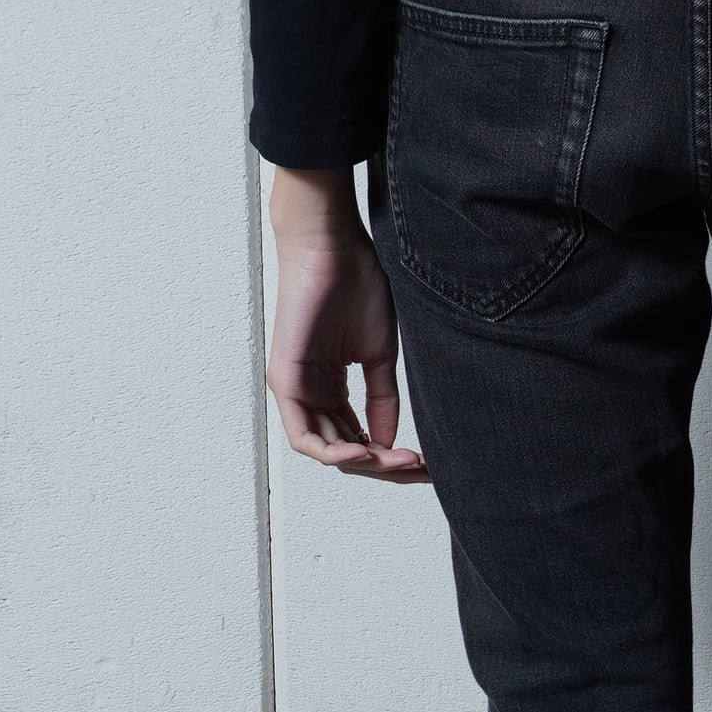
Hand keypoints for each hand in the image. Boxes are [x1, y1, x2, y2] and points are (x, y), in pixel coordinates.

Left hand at [267, 167, 427, 483]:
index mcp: (331, 387)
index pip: (360, 439)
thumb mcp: (379, 355)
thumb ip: (382, 399)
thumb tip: (389, 441)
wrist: (333, 243)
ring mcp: (295, 389)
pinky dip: (334, 452)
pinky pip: (305, 436)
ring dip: (365, 463)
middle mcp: (311, 393)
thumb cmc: (355, 282)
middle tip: (419, 468)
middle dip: (384, 467)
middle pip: (346, 452)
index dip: (392, 459)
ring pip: (327, 451)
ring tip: (397, 461)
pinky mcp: (285, 381)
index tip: (426, 463)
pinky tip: (365, 452)